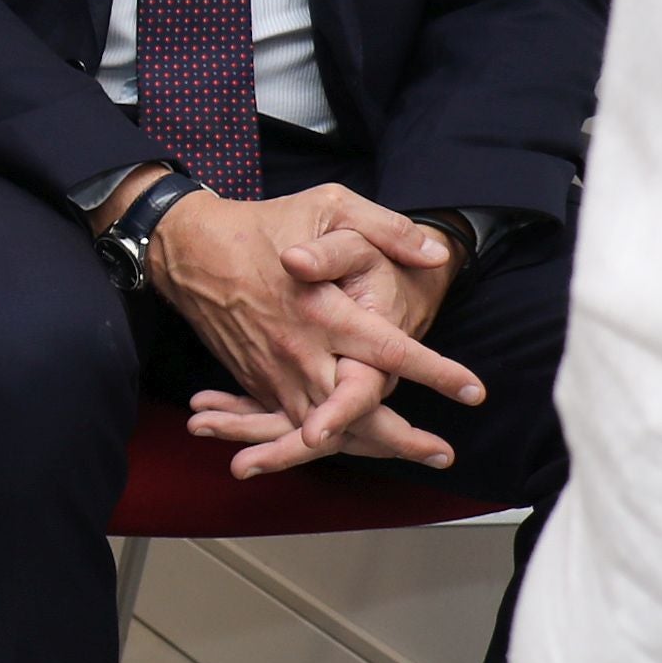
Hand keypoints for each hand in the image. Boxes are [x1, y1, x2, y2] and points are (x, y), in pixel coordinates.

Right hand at [138, 178, 481, 474]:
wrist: (188, 247)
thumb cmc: (263, 224)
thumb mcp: (330, 206)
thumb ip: (386, 229)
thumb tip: (435, 253)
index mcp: (323, 311)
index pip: (390, 351)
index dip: (435, 373)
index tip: (472, 390)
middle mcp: (299, 350)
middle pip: (356, 411)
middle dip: (401, 439)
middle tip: (442, 454)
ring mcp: (273, 370)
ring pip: (323, 428)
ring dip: (367, 448)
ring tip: (412, 455)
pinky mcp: (256, 379)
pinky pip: (288, 424)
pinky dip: (320, 444)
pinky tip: (353, 448)